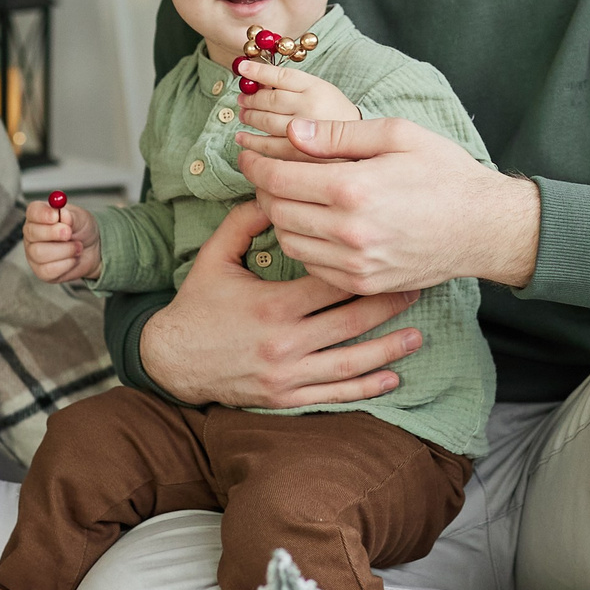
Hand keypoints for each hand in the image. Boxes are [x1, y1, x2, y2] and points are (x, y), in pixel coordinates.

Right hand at [25, 196, 100, 282]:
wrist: (91, 250)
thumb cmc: (82, 231)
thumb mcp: (81, 219)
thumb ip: (71, 216)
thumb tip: (63, 214)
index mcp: (39, 215)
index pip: (33, 212)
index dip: (42, 214)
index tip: (55, 216)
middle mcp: (32, 234)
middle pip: (32, 233)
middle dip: (53, 233)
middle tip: (69, 233)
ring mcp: (33, 253)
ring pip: (39, 253)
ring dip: (65, 250)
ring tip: (77, 247)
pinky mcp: (41, 271)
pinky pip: (48, 269)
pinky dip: (66, 264)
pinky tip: (73, 259)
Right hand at [137, 201, 425, 408]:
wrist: (170, 361)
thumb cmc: (196, 306)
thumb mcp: (215, 257)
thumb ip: (245, 222)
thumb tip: (275, 191)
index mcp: (272, 305)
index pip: (330, 283)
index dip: (362, 268)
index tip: (387, 252)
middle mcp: (285, 342)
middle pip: (351, 322)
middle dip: (388, 304)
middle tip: (418, 287)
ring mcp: (288, 374)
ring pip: (350, 362)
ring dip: (388, 348)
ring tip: (418, 334)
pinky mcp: (286, 397)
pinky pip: (333, 394)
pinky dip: (365, 387)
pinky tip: (392, 378)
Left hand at [236, 62, 359, 135]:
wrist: (359, 145)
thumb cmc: (333, 114)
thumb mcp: (320, 90)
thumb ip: (293, 86)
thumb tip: (256, 84)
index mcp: (317, 88)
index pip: (282, 76)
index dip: (259, 71)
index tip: (243, 67)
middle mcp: (311, 108)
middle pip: (270, 99)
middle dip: (251, 99)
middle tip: (241, 99)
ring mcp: (305, 132)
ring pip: (266, 122)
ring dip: (249, 117)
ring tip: (243, 115)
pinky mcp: (300, 154)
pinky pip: (268, 146)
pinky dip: (252, 142)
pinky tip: (242, 138)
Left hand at [236, 116, 541, 294]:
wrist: (484, 227)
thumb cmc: (444, 172)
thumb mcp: (396, 134)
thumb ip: (338, 133)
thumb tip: (292, 132)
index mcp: (353, 188)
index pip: (280, 177)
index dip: (255, 164)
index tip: (247, 154)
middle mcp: (350, 231)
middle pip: (277, 211)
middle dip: (263, 189)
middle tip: (265, 174)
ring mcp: (356, 263)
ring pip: (289, 242)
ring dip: (281, 219)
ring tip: (289, 199)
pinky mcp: (364, 284)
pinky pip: (313, 266)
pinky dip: (304, 245)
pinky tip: (315, 226)